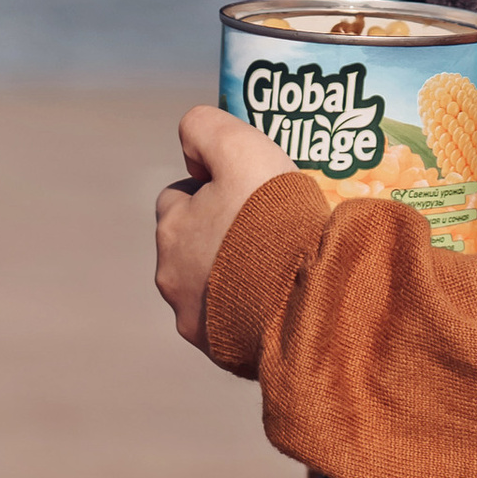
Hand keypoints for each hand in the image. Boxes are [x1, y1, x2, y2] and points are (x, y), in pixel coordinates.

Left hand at [154, 106, 306, 347]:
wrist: (305, 297)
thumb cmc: (273, 218)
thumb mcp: (241, 147)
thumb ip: (204, 127)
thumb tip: (189, 143)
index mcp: (172, 226)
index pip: (179, 196)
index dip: (214, 189)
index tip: (249, 194)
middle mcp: (170, 275)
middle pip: (192, 242)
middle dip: (220, 234)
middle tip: (267, 229)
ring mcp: (193, 318)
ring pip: (209, 284)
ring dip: (232, 273)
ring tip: (278, 265)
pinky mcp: (220, 350)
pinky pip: (229, 320)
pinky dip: (247, 308)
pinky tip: (279, 298)